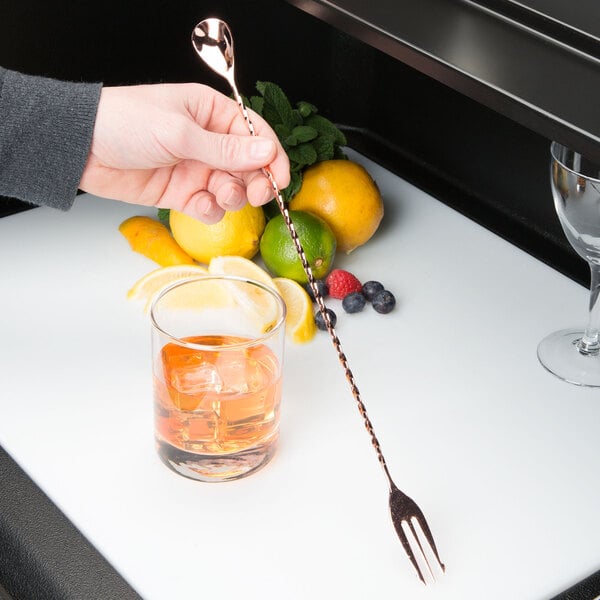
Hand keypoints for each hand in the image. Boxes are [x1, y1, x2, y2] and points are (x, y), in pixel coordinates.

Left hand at [79, 83, 289, 222]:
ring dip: (233, 196)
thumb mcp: (180, 132)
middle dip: (256, 182)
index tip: (280, 179)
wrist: (83, 149)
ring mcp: (196, 168)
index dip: (272, 157)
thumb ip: (225, 149)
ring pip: (232, 189)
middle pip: (249, 166)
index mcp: (211, 114)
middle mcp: (208, 141)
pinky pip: (209, 207)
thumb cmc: (125, 122)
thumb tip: (266, 153)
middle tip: (257, 194)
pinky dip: (209, 211)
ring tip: (217, 194)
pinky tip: (198, 204)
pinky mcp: (182, 193)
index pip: (255, 135)